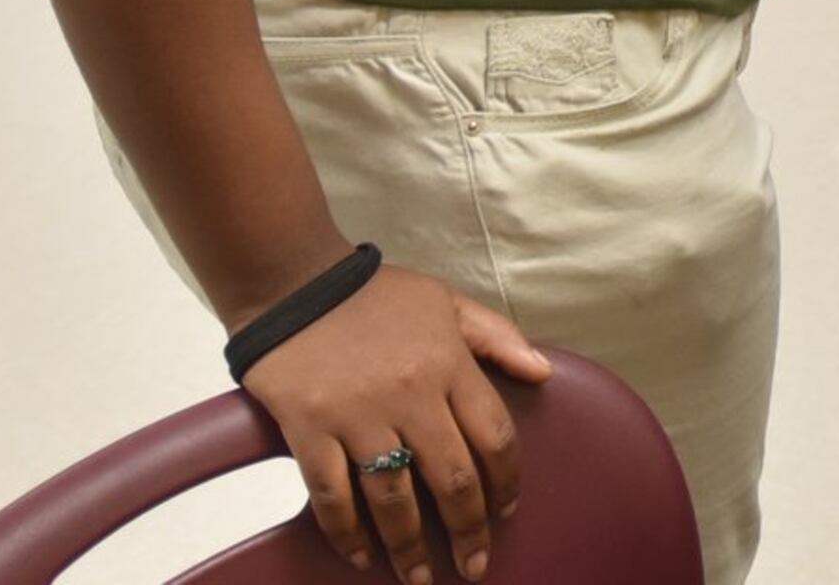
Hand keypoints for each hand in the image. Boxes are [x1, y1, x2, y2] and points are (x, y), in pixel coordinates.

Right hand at [241, 264, 551, 583]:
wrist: (294, 282)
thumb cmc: (375, 294)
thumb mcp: (447, 302)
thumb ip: (497, 337)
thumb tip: (544, 373)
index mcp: (448, 365)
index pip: (494, 436)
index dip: (506, 481)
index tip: (507, 511)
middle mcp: (409, 395)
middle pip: (451, 477)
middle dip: (468, 530)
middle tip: (474, 565)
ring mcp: (357, 415)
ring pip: (393, 497)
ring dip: (410, 546)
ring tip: (421, 577)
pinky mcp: (308, 428)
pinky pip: (331, 494)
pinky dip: (347, 532)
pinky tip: (362, 555)